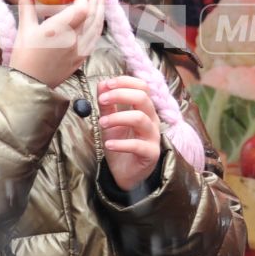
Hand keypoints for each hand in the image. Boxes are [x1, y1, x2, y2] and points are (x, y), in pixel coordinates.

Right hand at [8, 0, 104, 87]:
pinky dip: (98, 25)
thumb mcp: (24, 28)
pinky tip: (98, 18)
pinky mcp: (82, 58)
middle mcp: (73, 40)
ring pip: (96, 26)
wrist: (30, 85)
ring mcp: (80, 50)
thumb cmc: (24, 56)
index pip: (81, 8)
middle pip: (92, 15)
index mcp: (58, 30)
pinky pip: (95, 38)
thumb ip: (27, 3)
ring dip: (100, 9)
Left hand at [97, 76, 162, 191]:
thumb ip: (107, 104)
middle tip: (102, 100)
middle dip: (120, 94)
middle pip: (142, 98)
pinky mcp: (151, 154)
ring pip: (140, 119)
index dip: (125, 82)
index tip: (106, 85)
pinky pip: (138, 145)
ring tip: (101, 123)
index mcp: (144, 109)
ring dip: (117, 118)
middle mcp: (152, 120)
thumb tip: (102, 84)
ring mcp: (153, 137)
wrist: (126, 173)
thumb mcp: (110, 122)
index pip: (142, 87)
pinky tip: (108, 144)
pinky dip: (121, 144)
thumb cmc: (121, 143)